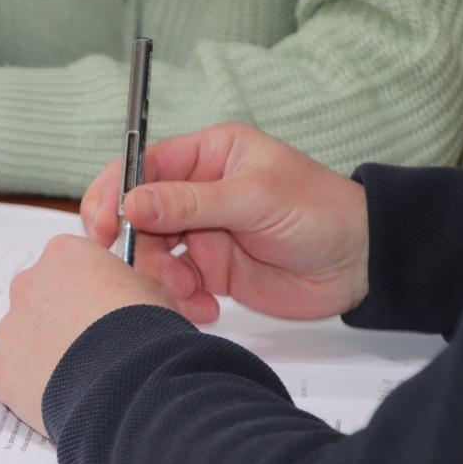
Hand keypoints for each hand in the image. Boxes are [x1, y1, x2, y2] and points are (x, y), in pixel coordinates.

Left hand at [0, 235, 177, 435]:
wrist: (132, 382)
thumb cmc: (148, 333)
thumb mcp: (150, 291)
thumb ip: (121, 285)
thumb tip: (119, 297)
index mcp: (65, 254)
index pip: (67, 264)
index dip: (86, 289)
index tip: (101, 308)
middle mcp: (29, 282)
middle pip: (37, 296)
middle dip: (57, 318)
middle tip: (87, 346)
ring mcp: (10, 326)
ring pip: (17, 334)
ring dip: (37, 350)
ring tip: (73, 377)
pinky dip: (11, 380)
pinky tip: (37, 392)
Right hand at [80, 123, 369, 322]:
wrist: (360, 265)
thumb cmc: (321, 212)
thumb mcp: (255, 198)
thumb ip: (190, 202)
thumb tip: (132, 202)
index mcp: (207, 156)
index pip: (142, 166)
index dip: (115, 193)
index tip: (102, 224)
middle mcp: (196, 192)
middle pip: (137, 215)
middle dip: (135, 245)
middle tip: (145, 268)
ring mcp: (199, 233)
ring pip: (150, 255)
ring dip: (160, 278)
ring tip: (190, 291)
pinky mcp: (208, 271)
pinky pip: (173, 285)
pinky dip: (181, 300)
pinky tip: (206, 307)